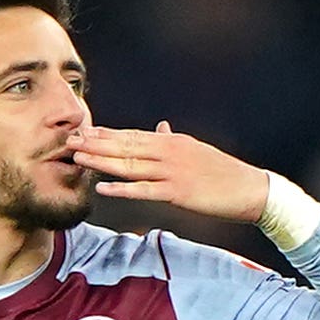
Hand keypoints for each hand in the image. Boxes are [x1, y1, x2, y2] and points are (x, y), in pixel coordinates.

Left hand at [66, 122, 271, 224]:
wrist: (250, 189)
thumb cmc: (223, 173)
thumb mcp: (196, 150)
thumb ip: (173, 140)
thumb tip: (161, 126)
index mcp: (171, 141)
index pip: (132, 135)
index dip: (106, 133)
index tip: (83, 130)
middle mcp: (168, 151)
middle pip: (124, 146)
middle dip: (95, 143)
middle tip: (69, 139)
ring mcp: (172, 171)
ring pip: (129, 165)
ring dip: (101, 161)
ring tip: (77, 157)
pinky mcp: (177, 192)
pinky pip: (143, 191)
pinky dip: (121, 189)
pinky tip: (101, 188)